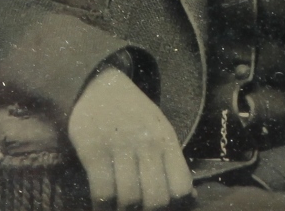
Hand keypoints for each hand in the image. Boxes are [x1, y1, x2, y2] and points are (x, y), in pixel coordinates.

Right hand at [68, 66, 193, 209]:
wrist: (99, 86)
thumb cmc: (132, 114)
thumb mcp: (159, 129)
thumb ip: (172, 162)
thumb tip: (191, 199)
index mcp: (166, 139)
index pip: (181, 187)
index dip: (175, 206)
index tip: (163, 206)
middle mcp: (147, 142)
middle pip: (156, 200)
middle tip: (139, 209)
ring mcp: (120, 146)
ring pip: (129, 200)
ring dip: (124, 210)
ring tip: (120, 207)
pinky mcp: (94, 150)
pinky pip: (102, 193)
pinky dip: (102, 207)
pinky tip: (102, 204)